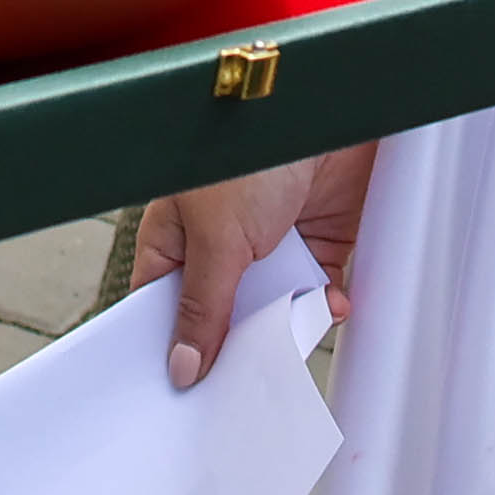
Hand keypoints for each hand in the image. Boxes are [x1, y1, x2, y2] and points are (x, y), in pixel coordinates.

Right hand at [138, 142, 377, 388]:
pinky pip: (320, 290)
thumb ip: (204, 304)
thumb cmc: (248, 142)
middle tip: (240, 390)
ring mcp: (273, 241)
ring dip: (287, 329)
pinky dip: (326, 305)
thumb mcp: (216, 237)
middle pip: (223, 318)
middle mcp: (223, 243)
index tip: (180, 396)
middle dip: (235, 350)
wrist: (325, 98)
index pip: (164, 308)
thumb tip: (182, 366)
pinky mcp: (321, 237)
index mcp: (177, 237)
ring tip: (289, 350)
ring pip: (275, 310)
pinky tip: (329, 308)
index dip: (171, 349)